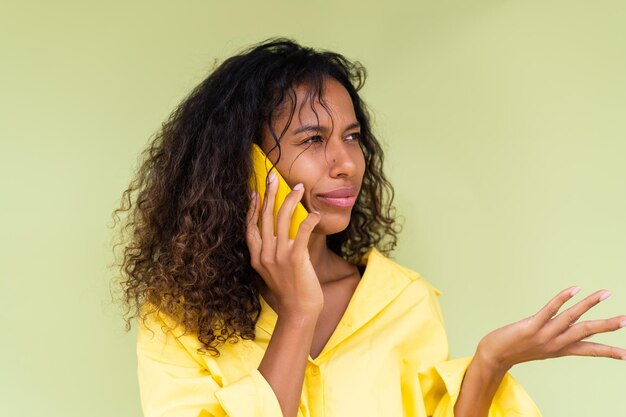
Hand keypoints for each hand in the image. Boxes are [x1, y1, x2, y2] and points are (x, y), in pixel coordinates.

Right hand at [245, 171, 322, 316]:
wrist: (298, 312)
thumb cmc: (289, 291)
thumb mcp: (273, 271)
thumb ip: (272, 253)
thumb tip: (280, 235)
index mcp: (256, 257)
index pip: (250, 226)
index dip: (252, 207)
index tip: (255, 191)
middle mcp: (264, 254)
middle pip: (264, 217)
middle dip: (269, 194)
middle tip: (273, 176)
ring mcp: (278, 256)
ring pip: (281, 219)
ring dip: (290, 200)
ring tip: (299, 188)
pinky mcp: (295, 259)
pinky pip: (301, 233)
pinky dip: (308, 220)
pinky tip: (315, 213)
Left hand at [476, 286, 625, 373]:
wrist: (494, 356)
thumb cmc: (518, 349)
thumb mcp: (543, 347)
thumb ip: (558, 338)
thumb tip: (570, 328)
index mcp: (561, 349)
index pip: (590, 350)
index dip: (609, 351)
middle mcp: (555, 343)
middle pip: (586, 332)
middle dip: (607, 326)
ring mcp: (544, 335)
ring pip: (571, 318)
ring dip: (589, 304)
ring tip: (605, 293)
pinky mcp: (530, 327)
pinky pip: (549, 310)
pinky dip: (562, 298)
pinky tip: (575, 289)